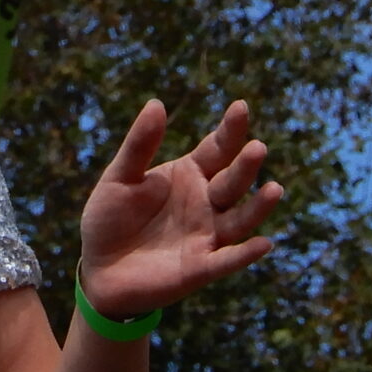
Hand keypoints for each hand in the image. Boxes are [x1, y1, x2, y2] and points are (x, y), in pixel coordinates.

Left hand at [77, 100, 280, 319]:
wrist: (97, 269)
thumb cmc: (109, 218)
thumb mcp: (120, 177)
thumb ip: (140, 144)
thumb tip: (156, 103)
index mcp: (190, 174)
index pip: (218, 149)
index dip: (230, 130)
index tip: (240, 107)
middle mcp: (206, 202)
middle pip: (232, 181)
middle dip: (245, 166)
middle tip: (257, 148)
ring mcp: (206, 235)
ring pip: (239, 219)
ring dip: (258, 207)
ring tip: (274, 189)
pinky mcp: (200, 268)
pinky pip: (227, 260)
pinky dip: (244, 254)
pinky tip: (263, 244)